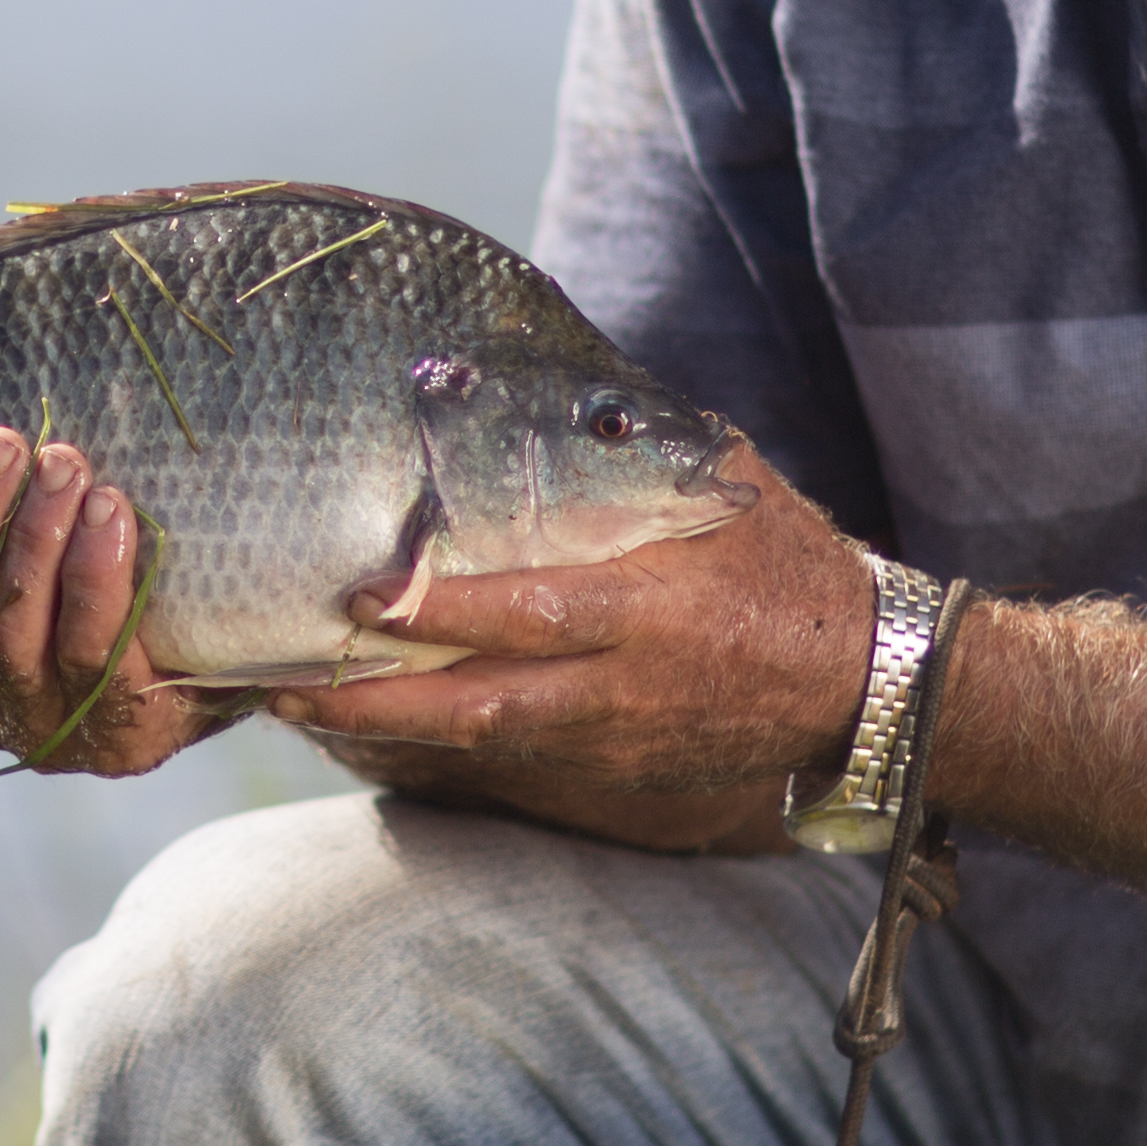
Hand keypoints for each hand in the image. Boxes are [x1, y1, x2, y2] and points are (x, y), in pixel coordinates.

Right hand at [0, 425, 219, 779]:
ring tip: (63, 466)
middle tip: (1, 447)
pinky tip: (111, 513)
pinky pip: (92, 655)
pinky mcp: (112, 735)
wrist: (209, 652)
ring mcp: (38, 724)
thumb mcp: (19, 538)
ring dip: (35, 540)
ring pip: (13, 637)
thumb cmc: (90, 571)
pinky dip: (97, 576)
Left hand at [266, 454, 881, 835]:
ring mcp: (612, 738)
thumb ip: (629, 443)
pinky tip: (370, 712)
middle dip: (376, 698)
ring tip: (294, 698)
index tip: (362, 594)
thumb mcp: (719, 483)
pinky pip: (506, 755)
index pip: (531, 614)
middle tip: (283, 676)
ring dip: (384, 725)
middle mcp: (622, 684)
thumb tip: (538, 375)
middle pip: (478, 705)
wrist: (863, 682)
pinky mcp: (611, 769)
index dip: (441, 612)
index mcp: (650, 604)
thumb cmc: (783, 561)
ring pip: (479, 741)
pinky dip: (432, 738)